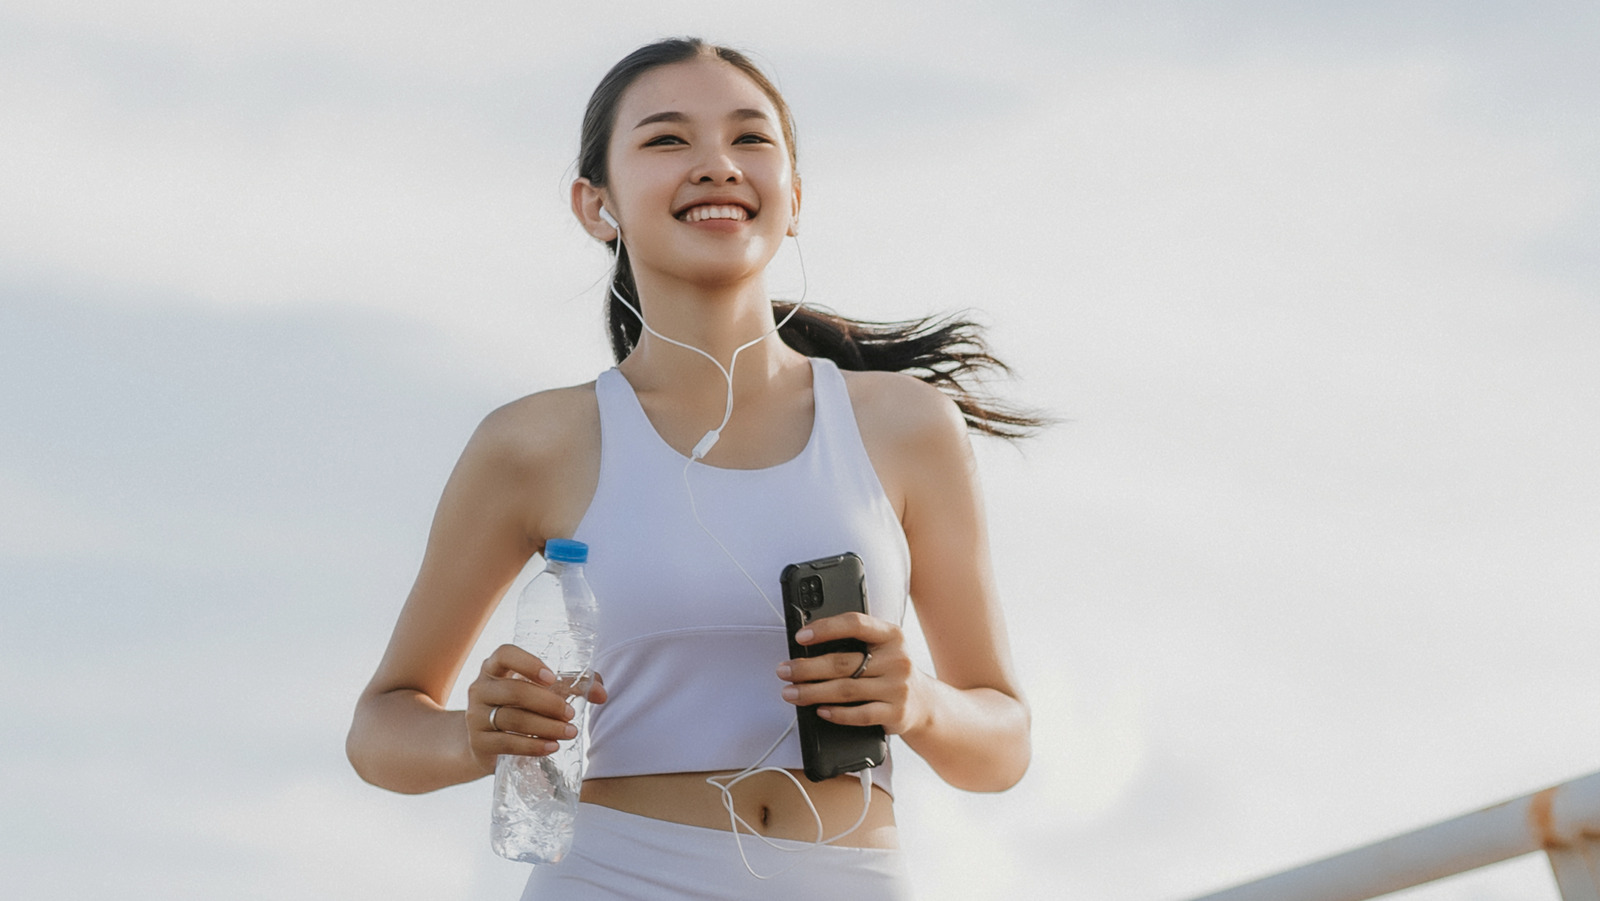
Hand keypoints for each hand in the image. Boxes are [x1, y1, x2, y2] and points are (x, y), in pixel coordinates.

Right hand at [465, 644, 607, 774]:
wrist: (486, 744)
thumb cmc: (519, 709)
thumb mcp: (540, 693)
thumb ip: (572, 686)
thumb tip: (602, 693)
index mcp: (494, 668)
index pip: (504, 654)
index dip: (528, 663)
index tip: (552, 678)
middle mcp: (480, 688)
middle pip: (514, 690)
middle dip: (548, 703)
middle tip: (571, 714)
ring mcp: (475, 716)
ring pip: (512, 718)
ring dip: (546, 726)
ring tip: (570, 732)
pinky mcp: (478, 742)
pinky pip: (506, 743)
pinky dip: (533, 746)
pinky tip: (552, 747)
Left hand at [777, 612, 928, 735]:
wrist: (924, 703)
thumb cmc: (890, 670)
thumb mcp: (881, 648)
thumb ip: (855, 643)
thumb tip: (807, 644)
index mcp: (891, 635)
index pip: (856, 624)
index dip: (826, 628)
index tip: (801, 636)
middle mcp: (897, 659)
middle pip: (843, 662)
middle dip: (806, 667)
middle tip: (784, 670)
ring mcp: (898, 688)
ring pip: (846, 690)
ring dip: (812, 692)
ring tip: (791, 692)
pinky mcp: (896, 713)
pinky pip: (860, 715)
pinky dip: (836, 714)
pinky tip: (820, 710)